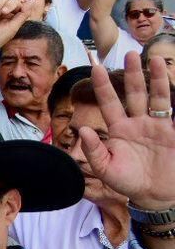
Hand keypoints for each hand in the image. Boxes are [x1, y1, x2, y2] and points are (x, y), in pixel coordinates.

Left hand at [79, 54, 174, 210]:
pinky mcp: (172, 131)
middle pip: (134, 93)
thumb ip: (94, 151)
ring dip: (155, 78)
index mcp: (118, 129)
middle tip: (129, 54)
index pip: (108, 103)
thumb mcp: (106, 169)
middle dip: (132, 74)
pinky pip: (172, 109)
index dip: (102, 86)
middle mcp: (137, 123)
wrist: (155, 195)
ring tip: (152, 59)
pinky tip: (171, 76)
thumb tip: (82, 131)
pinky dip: (172, 93)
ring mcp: (156, 125)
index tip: (96, 68)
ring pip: (156, 97)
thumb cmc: (127, 182)